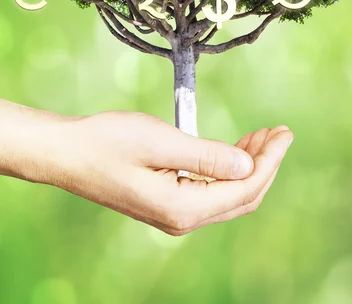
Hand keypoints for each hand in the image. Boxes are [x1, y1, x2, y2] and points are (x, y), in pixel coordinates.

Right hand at [42, 111, 293, 234]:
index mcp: (182, 207)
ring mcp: (173, 214)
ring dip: (248, 166)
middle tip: (278, 132)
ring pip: (227, 195)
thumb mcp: (160, 141)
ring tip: (261, 137)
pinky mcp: (166, 203)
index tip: (284, 132)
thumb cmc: (107, 141)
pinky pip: (210, 192)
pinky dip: (227, 171)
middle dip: (265, 164)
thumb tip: (248, 166)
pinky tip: (231, 150)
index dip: (270, 160)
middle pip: (241, 197)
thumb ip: (206, 156)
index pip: (244, 188)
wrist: (67, 153)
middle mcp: (182, 219)